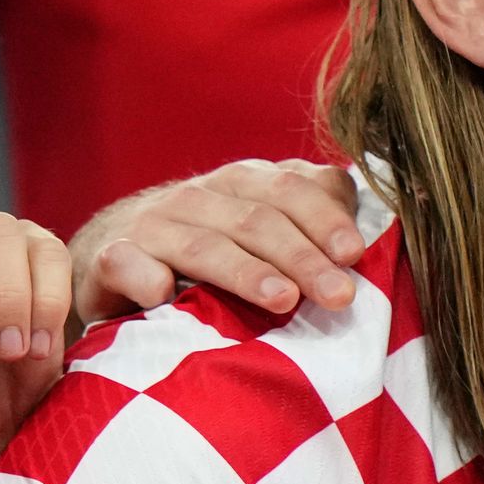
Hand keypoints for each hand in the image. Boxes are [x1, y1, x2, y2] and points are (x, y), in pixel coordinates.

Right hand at [73, 160, 360, 320]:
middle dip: (302, 256)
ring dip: (243, 270)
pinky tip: (164, 294)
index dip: (326, 217)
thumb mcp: (260, 233)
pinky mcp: (109, 259)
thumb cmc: (207, 254)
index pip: (291, 189)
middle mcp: (198, 196)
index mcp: (243, 184)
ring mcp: (151, 226)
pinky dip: (143, 276)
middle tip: (338, 295)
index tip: (355, 253)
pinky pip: (124, 263)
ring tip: (280, 300)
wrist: (112, 258)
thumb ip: (311, 227)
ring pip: (202, 243)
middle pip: (257, 219)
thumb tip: (374, 242)